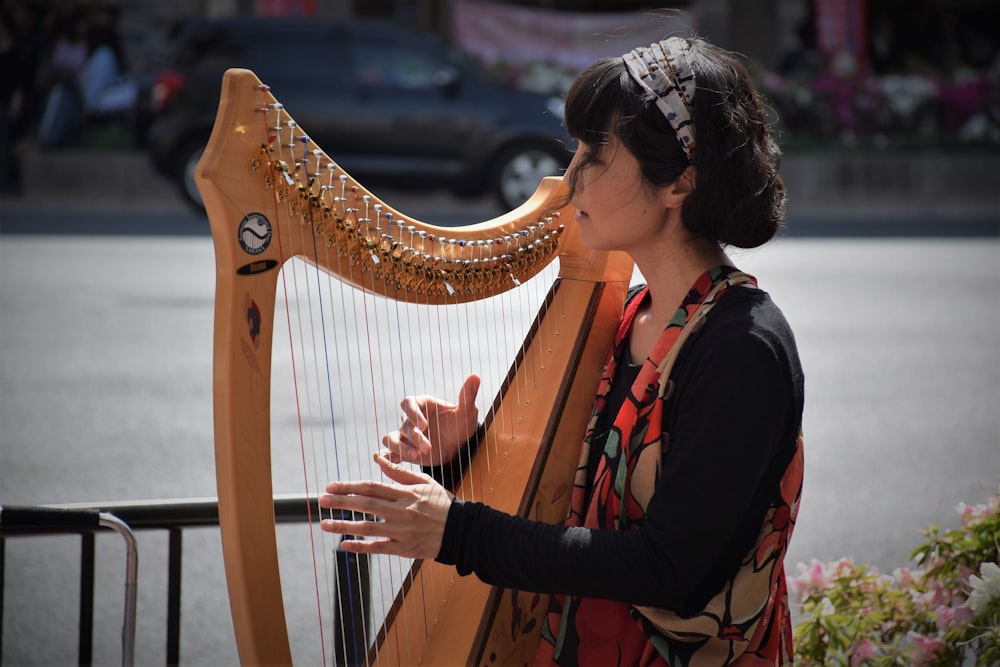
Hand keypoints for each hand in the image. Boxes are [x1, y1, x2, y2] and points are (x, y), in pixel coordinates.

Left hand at [319, 450, 452, 559]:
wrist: (462, 530)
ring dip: (344, 525)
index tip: (330, 486)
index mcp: (404, 493)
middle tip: (321, 501)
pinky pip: (378, 548)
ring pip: (367, 527)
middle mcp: (400, 511)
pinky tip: (344, 545)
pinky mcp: (404, 548)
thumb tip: (378, 458)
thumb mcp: (424, 482)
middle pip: (365, 504)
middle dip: (340, 502)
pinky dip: (360, 547)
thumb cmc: (442, 504)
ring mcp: (401, 530)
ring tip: (325, 523)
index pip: (371, 487)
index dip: (348, 486)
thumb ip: (399, 472)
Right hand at [382, 373, 479, 466]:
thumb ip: (468, 396)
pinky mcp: (403, 450)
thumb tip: (475, 376)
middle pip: (403, 424)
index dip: (413, 413)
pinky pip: (388, 452)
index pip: (408, 403)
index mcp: (422, 404)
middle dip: (414, 437)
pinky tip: (390, 462)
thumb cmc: (460, 425)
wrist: (458, 447)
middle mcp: (410, 418)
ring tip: (415, 457)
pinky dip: (386, 456)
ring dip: (399, 448)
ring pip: (390, 438)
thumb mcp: (467, 412)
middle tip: (428, 448)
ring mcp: (405, 435)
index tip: (424, 425)